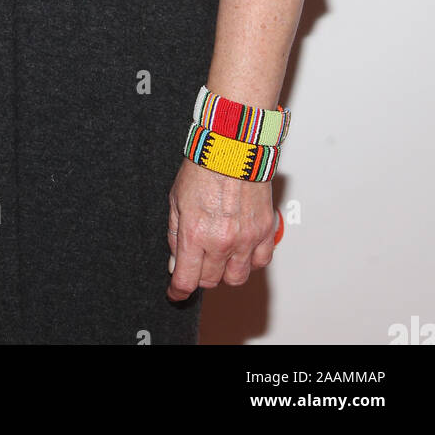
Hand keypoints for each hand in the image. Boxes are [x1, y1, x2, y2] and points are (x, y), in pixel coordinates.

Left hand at [166, 156, 274, 299]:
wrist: (232, 147)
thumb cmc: (203, 167)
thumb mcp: (176, 200)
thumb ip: (174, 234)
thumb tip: (176, 261)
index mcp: (194, 234)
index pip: (186, 279)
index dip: (178, 291)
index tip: (176, 292)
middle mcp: (221, 241)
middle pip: (210, 281)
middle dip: (200, 274)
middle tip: (197, 261)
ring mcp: (246, 238)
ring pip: (236, 278)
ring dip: (225, 271)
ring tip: (220, 255)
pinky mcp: (265, 231)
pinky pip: (260, 262)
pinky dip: (250, 261)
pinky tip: (241, 248)